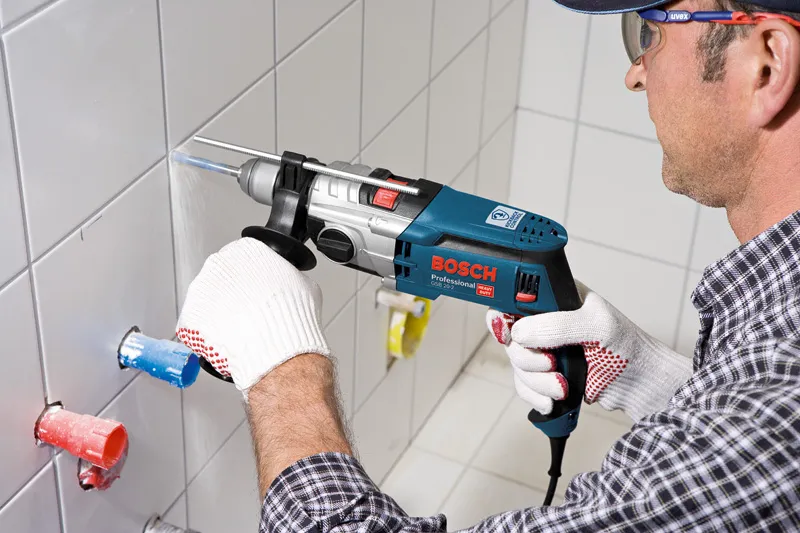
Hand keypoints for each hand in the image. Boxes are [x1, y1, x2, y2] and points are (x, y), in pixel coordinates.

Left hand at [176, 238, 329, 394]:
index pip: (246, 258)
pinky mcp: (190, 316)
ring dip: (221, 314)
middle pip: (224, 278)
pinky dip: (210, 334)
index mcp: (247, 250)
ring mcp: (201, 290)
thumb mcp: (304, 285)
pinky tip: (229, 340)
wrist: (275, 348)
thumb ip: (289, 277)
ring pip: (209, 302)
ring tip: (242, 329)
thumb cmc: (290, 316)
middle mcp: (220, 264)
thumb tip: (289, 283)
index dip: (254, 278)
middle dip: (234, 295)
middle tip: (251, 312)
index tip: (258, 290)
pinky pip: (198, 325)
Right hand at [486, 281, 690, 420]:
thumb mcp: (596, 326)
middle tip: (551, 364)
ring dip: (535, 381)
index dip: (504, 316)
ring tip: (562, 387)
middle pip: (511, 338)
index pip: (514, 300)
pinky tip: (552, 401)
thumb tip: (519, 332)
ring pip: (517, 365)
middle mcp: (545, 321)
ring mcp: (545, 349)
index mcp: (554, 298)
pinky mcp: (547, 374)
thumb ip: (557, 326)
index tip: (508, 333)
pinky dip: (535, 396)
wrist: (641, 384)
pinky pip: (525, 386)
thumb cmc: (627, 346)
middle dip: (528, 358)